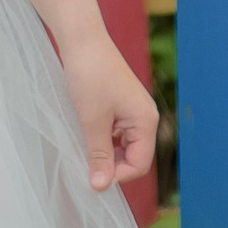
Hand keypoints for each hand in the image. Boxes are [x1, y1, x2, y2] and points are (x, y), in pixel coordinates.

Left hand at [60, 31, 158, 193]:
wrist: (81, 40)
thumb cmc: (90, 76)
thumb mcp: (93, 121)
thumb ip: (99, 155)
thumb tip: (101, 187)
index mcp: (146, 121)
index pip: (139, 164)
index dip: (117, 175)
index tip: (92, 175)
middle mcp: (144, 117)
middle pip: (133, 157)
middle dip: (111, 164)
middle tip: (84, 163)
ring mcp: (132, 111)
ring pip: (122, 146)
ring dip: (103, 151)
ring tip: (82, 145)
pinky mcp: (119, 106)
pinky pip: (114, 133)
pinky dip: (100, 138)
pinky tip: (83, 133)